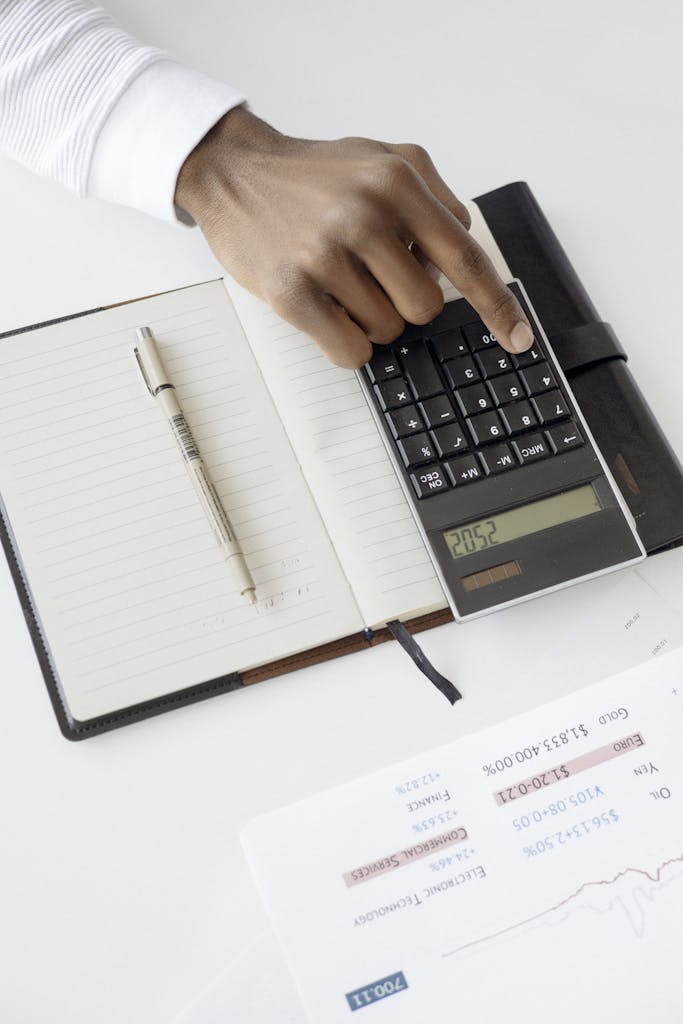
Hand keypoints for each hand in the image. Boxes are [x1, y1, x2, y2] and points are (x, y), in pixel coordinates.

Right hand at [175, 107, 533, 368]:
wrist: (234, 173)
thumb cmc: (311, 175)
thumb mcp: (382, 158)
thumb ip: (433, 198)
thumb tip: (461, 253)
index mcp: (397, 182)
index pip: (466, 257)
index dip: (496, 305)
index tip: (518, 337)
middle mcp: (365, 215)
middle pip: (426, 307)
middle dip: (406, 302)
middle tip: (373, 276)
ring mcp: (327, 255)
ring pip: (387, 330)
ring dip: (369, 318)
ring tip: (338, 281)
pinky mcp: (292, 292)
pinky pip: (351, 350)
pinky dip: (347, 342)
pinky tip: (327, 310)